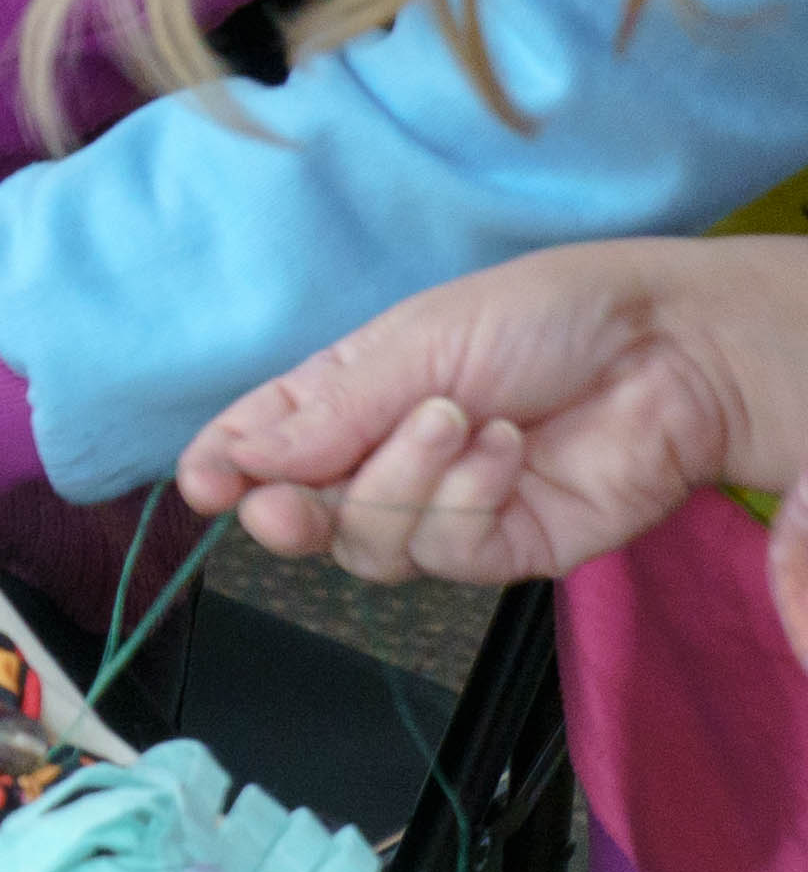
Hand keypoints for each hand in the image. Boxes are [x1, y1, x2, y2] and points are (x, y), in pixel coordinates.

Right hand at [178, 234, 807, 654]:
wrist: (668, 353)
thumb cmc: (544, 318)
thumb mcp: (416, 342)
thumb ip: (327, 413)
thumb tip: (238, 463)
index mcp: (347, 397)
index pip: (260, 445)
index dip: (223, 469)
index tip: (204, 484)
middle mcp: (384, 459)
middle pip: (301, 515)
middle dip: (287, 512)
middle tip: (283, 504)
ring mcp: (441, 509)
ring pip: (368, 545)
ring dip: (406, 482)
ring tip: (463, 421)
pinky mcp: (503, 548)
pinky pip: (447, 554)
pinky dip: (470, 499)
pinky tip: (508, 449)